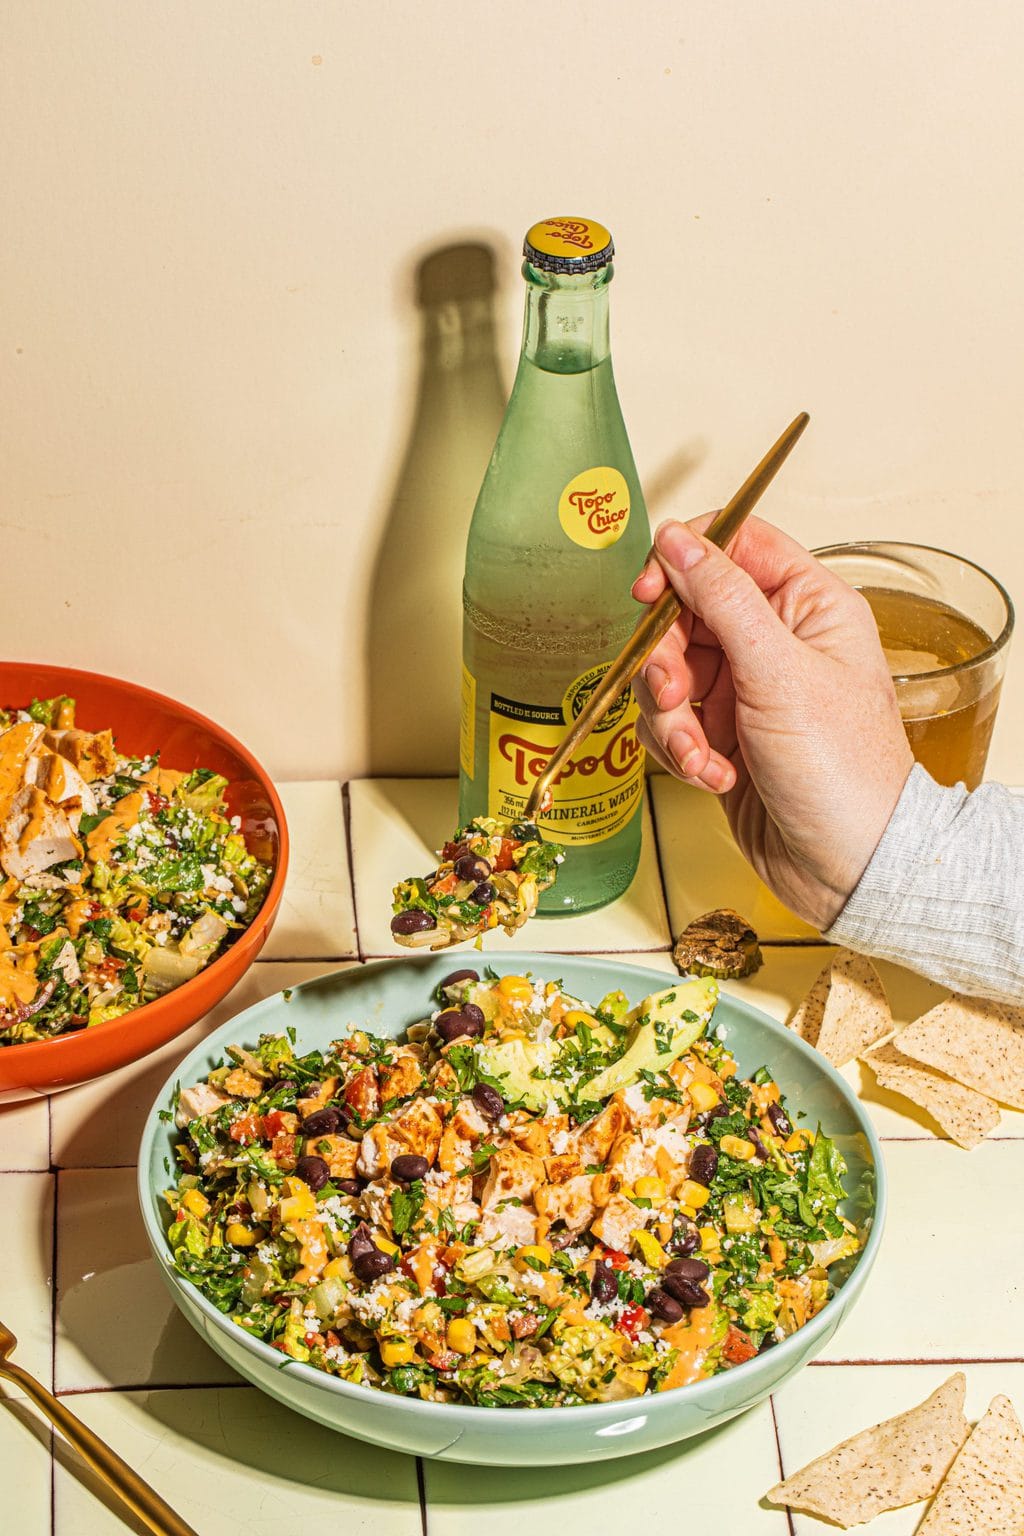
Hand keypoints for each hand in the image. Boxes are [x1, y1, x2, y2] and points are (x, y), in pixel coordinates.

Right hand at [631, 514, 914, 930]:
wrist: (849, 867)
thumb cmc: (845, 773)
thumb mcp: (779, 673)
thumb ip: (723, 598)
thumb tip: (678, 541)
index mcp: (808, 605)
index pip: (734, 545)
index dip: (684, 563)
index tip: (651, 595)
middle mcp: (776, 641)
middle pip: (686, 614)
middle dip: (666, 661)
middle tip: (673, 695)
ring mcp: (746, 689)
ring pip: (668, 672)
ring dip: (671, 718)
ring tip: (699, 754)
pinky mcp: (722, 735)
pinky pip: (671, 721)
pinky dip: (679, 750)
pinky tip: (711, 775)